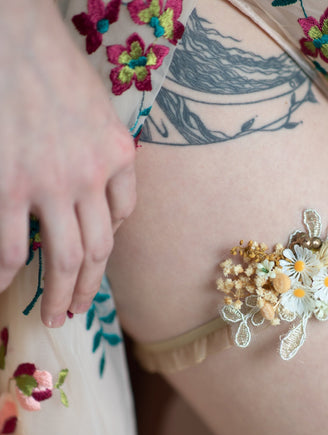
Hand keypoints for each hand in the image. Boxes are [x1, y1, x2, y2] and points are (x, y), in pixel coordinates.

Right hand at [0, 0, 135, 325]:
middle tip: (76, 312)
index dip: (110, 241)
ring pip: (66, 257)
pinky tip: (2, 288)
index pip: (123, 215)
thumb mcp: (101, 108)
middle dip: (89, 288)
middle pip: (99, 250)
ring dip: (60, 294)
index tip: (96, 257)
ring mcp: (50, 183)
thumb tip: (110, 199)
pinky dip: (7, 272)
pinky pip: (12, 244)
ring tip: (54, 317)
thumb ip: (110, 154)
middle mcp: (91, 177)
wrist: (13, 31)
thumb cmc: (55, 65)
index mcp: (117, 156)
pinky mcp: (8, 184)